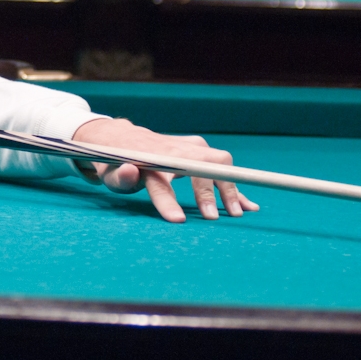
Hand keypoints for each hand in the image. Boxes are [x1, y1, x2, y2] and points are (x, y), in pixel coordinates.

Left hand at [72, 117, 259, 222]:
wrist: (126, 138)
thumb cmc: (118, 163)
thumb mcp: (110, 173)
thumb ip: (119, 177)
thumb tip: (129, 172)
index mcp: (149, 159)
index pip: (159, 183)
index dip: (167, 202)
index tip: (178, 221)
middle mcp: (174, 151)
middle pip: (198, 168)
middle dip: (207, 192)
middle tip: (211, 217)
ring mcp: (190, 147)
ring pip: (218, 165)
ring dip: (229, 188)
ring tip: (237, 213)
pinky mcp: (199, 149)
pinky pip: (223, 167)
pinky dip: (236, 186)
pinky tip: (250, 204)